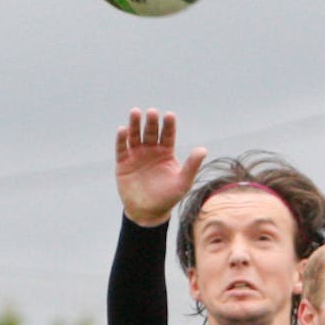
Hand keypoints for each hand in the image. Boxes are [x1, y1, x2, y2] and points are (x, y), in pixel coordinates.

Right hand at [115, 108, 206, 225]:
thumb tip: (203, 149)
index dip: (168, 125)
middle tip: (152, 112)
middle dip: (151, 122)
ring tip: (135, 112)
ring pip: (135, 136)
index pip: (167, 135)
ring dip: (134, 124)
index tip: (169, 115)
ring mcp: (136, 156)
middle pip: (151, 132)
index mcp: (166, 153)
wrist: (148, 212)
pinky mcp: (123, 163)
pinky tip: (123, 130)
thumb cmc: (169, 197)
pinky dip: (121, 139)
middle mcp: (151, 151)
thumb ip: (192, 165)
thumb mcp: (183, 182)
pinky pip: (121, 148)